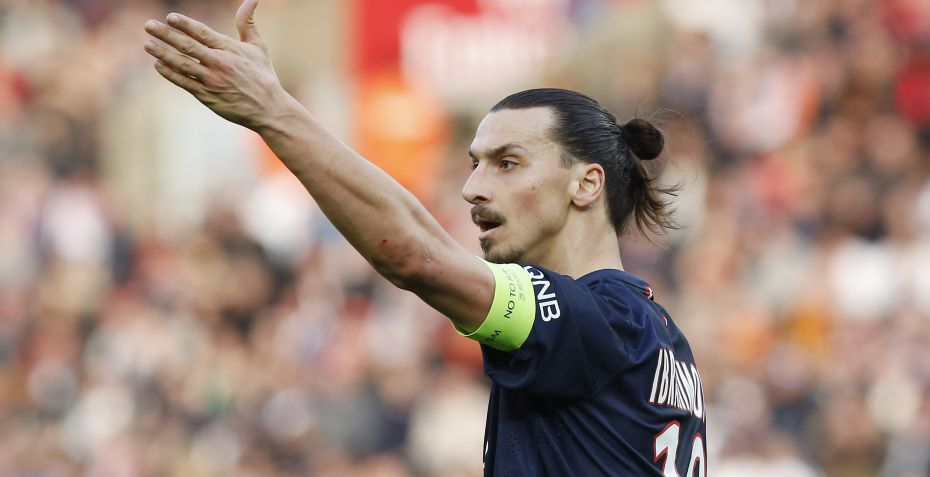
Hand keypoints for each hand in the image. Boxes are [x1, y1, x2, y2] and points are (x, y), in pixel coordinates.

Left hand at [143, 0, 289, 131]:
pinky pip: (184, 82)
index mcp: (229, 49)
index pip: (202, 33)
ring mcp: (211, 80)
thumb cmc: (264, 76)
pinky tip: (158, 65)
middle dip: (165, 35)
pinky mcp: (207, 96)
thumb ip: (248, 22)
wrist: (269, 108)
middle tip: (148, 25)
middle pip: (187, 46)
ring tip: (148, 44)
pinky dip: (170, 74)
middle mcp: (219, 63)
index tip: (170, 17)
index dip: (185, 24)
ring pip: (181, 64)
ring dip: (162, 53)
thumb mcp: (259, 46)